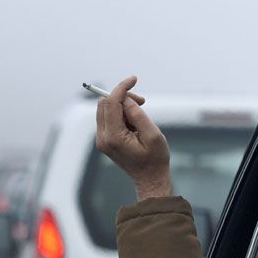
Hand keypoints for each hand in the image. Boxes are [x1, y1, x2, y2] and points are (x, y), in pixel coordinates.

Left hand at [95, 75, 171, 199]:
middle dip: (122, 96)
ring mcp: (101, 140)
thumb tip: (126, 99)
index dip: (122, 88)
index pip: (111, 103)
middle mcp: (103, 138)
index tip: (134, 79)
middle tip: (142, 101)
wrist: (149, 178)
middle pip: (104, 104)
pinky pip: (107, 118)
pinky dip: (119, 113)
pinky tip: (133, 121)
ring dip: (121, 104)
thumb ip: (137, 114)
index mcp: (114, 137)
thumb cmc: (155, 158)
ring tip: (140, 112)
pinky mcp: (104, 140)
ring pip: (105, 109)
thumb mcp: (152, 134)